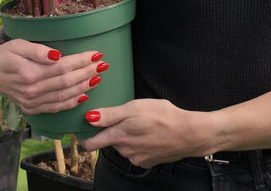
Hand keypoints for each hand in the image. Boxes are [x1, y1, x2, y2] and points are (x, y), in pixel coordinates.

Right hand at [0, 38, 107, 113]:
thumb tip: (57, 55)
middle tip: (103, 64)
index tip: (96, 53)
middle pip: (67, 82)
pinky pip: (56, 107)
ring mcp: (32, 103)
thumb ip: (37, 50)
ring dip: (84, 87)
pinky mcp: (32, 109)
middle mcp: (32, 91)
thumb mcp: (17, 45)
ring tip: (98, 77)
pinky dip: (71, 103)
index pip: (63, 67)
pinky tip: (84, 96)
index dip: (81, 61)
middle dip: (87, 72)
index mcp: (30, 74)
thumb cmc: (5, 54)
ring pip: (64, 96)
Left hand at [82, 99, 209, 167]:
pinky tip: (148, 133)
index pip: (92, 142)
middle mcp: (125, 150)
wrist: (188, 134)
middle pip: (108, 142)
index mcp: (119, 135)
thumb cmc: (162, 116)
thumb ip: (110, 114)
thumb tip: (89, 118)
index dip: (86, 136)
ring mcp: (136, 158)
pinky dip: (138, 143)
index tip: (82, 129)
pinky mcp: (147, 161)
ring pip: (122, 146)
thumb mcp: (134, 108)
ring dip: (126, 136)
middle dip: (111, 131)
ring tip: (139, 123)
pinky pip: (135, 152)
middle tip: (123, 117)